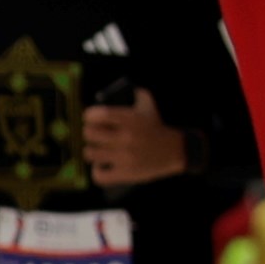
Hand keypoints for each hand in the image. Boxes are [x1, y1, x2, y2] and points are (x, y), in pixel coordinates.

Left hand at [76, 96, 190, 188]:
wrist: (175, 150)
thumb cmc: (156, 127)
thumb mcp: (149, 105)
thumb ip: (136, 92)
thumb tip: (123, 88)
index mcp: (129, 119)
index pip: (96, 114)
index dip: (88, 116)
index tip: (90, 119)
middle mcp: (126, 137)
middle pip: (89, 134)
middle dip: (89, 133)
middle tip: (93, 135)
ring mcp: (125, 157)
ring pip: (90, 154)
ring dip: (91, 151)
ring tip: (96, 150)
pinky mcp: (127, 173)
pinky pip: (100, 175)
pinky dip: (97, 171)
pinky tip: (101, 166)